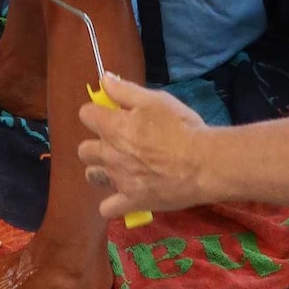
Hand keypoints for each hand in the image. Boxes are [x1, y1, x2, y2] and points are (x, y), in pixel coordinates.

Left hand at [78, 73, 209, 218]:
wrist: (203, 163)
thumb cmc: (181, 127)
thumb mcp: (155, 100)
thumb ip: (125, 91)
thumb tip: (104, 79)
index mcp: (113, 127)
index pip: (86, 114)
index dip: (97, 112)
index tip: (111, 113)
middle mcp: (109, 154)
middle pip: (84, 149)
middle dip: (97, 143)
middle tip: (119, 142)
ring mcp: (118, 180)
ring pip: (92, 176)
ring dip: (101, 170)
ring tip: (120, 168)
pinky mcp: (131, 202)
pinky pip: (108, 208)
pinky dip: (112, 203)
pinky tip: (125, 195)